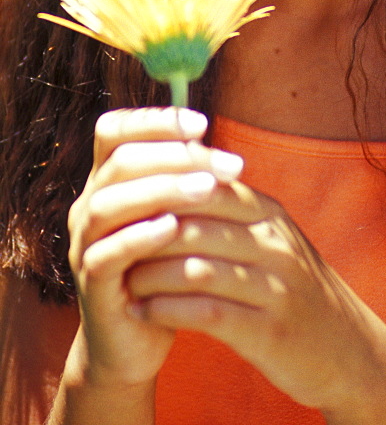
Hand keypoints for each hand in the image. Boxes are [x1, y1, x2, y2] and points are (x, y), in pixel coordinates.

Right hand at [66, 107, 243, 389]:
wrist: (138, 339)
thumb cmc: (166, 266)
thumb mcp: (177, 217)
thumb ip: (187, 182)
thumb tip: (220, 148)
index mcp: (108, 180)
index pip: (114, 130)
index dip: (154, 120)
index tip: (203, 124)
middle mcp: (89, 204)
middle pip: (120, 161)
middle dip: (177, 155)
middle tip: (228, 164)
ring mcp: (84, 243)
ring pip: (109, 203)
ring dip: (162, 190)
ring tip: (209, 189)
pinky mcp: (90, 282)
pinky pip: (106, 253)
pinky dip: (140, 237)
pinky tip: (174, 228)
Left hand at [125, 178, 385, 415]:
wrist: (348, 349)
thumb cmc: (296, 290)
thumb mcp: (273, 239)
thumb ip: (232, 211)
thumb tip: (179, 176)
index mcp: (271, 215)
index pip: (208, 186)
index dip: (162, 191)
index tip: (124, 202)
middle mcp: (275, 243)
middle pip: (197, 224)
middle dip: (148, 232)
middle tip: (112, 241)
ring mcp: (275, 287)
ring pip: (197, 267)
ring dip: (151, 274)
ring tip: (123, 279)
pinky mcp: (270, 331)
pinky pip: (208, 314)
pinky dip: (168, 311)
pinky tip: (144, 312)